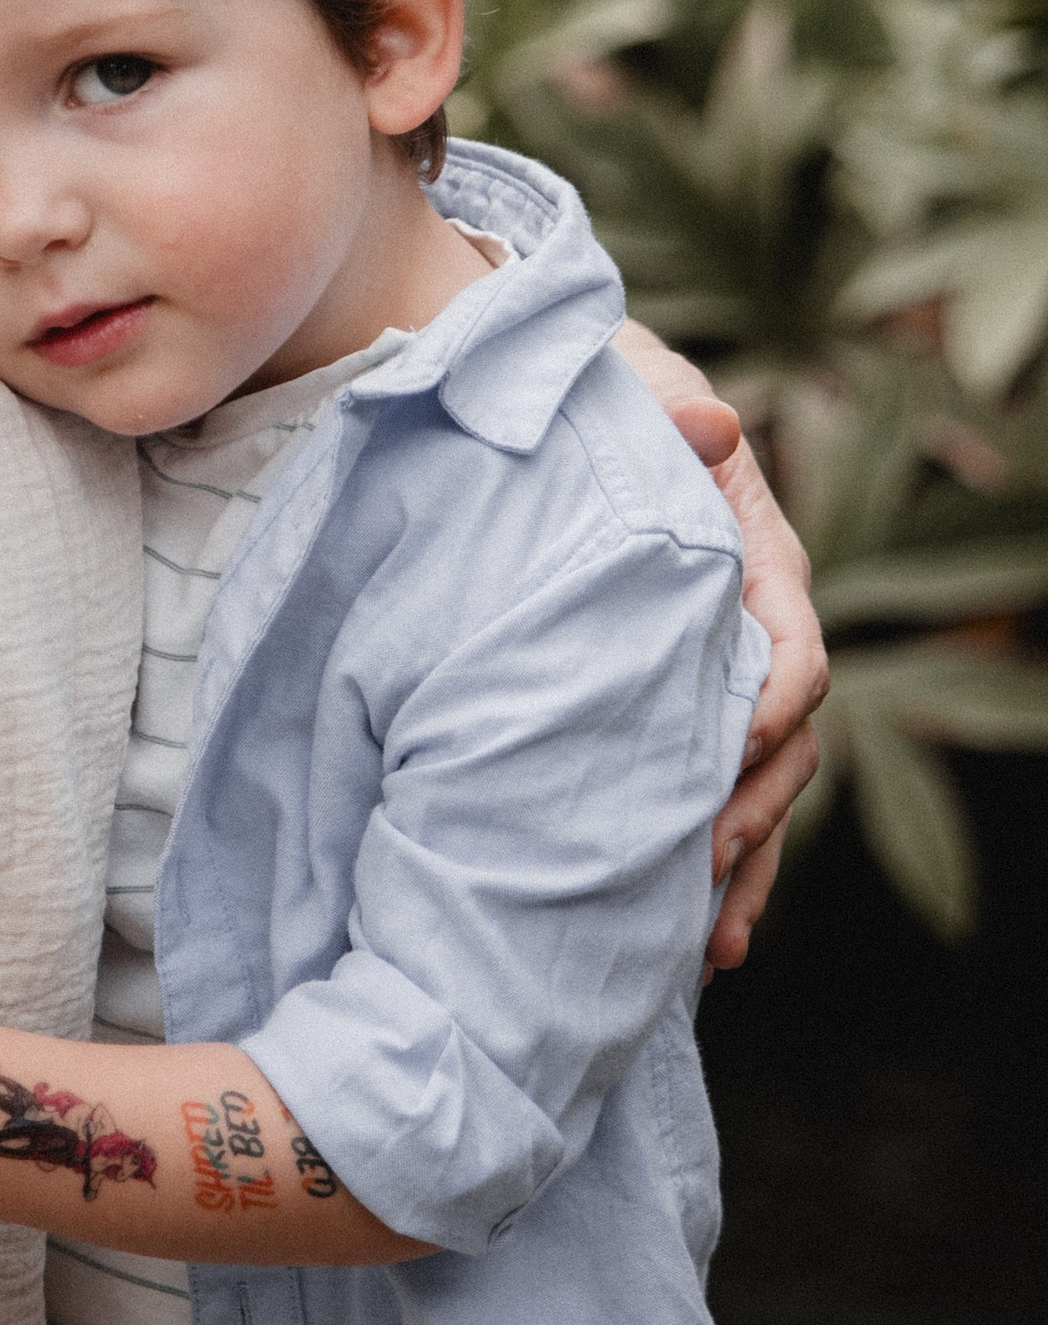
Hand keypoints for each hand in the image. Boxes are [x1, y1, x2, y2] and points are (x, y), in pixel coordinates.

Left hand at [613, 322, 828, 968]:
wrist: (533, 392)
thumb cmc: (585, 382)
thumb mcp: (624, 375)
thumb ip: (664, 399)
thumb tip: (713, 422)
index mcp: (754, 555)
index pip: (791, 646)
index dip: (770, 704)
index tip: (727, 747)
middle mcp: (748, 626)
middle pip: (785, 741)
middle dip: (752, 813)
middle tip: (696, 872)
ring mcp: (708, 673)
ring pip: (754, 787)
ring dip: (739, 866)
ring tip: (706, 949)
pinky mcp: (662, 703)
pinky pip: (699, 791)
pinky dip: (699, 864)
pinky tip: (680, 935)